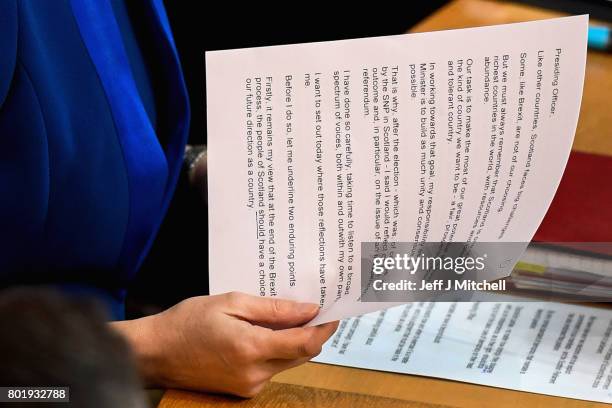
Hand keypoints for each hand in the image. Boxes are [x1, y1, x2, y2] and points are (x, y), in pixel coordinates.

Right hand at [112, 292, 337, 396]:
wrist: (155, 352)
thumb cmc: (188, 322)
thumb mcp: (231, 303)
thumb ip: (273, 309)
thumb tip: (307, 309)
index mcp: (252, 348)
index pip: (305, 342)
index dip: (325, 327)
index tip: (333, 311)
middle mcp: (255, 373)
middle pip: (302, 354)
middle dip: (313, 332)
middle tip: (317, 309)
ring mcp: (249, 385)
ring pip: (288, 362)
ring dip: (295, 341)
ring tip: (290, 315)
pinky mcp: (243, 389)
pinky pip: (271, 368)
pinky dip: (277, 350)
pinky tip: (268, 331)